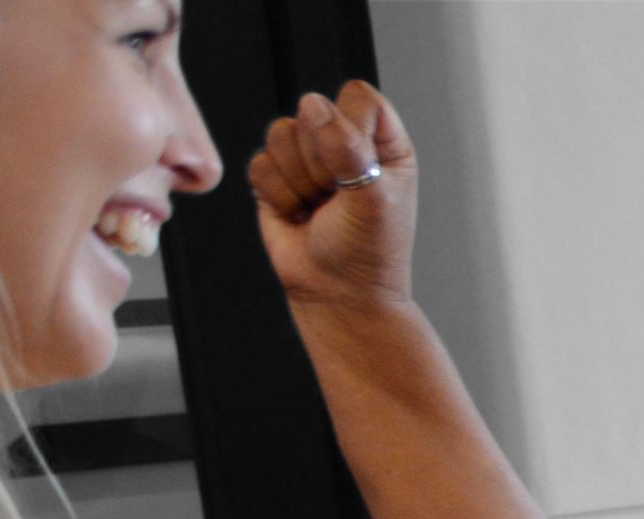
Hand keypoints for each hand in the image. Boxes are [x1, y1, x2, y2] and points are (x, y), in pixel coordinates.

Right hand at [249, 80, 416, 310]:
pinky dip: (278, 196)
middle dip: (320, 162)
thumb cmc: (368, 255)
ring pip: (280, 133)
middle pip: (312, 111)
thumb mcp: (372, 199)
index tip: (357, 167)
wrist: (337, 296)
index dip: (348, 126)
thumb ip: (348, 150)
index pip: (358, 98)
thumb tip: (314, 107)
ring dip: (298, 181)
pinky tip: (299, 216)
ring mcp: (309, 159)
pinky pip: (260, 163)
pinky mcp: (278, 177)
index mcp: (383, 143)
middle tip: (337, 199)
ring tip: (318, 208)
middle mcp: (346, 144)